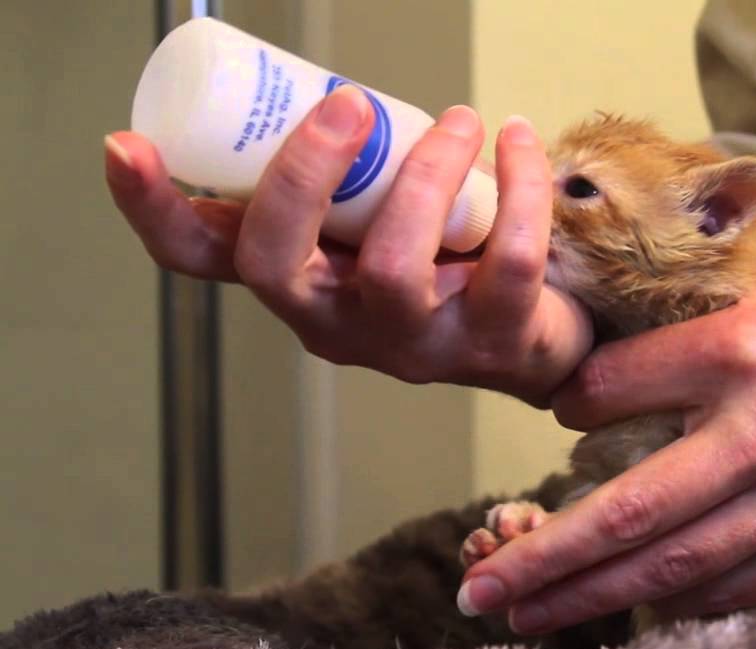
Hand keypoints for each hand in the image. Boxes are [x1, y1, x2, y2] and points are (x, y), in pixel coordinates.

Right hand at [104, 88, 590, 404]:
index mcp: (295, 281)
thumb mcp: (364, 227)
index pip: (199, 259)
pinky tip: (517, 141)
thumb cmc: (437, 263)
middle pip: (280, 266)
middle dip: (302, 175)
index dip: (154, 208)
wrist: (530, 336)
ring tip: (459, 119)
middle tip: (351, 104)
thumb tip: (308, 100)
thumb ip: (330, 188)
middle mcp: (337, 323)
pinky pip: (509, 260)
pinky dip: (520, 187)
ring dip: (425, 173)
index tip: (125, 144)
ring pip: (393, 266)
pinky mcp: (493, 339)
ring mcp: (414, 341)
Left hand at [458, 252, 755, 632]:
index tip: (553, 428)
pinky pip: (732, 593)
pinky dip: (670, 604)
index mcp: (746, 347)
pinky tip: (622, 607)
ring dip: (589, 600)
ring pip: (672, 571)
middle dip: (543, 561)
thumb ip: (680, 319)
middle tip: (478, 591)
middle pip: (630, 514)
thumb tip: (585, 374)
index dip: (571, 412)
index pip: (618, 390)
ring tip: (526, 617)